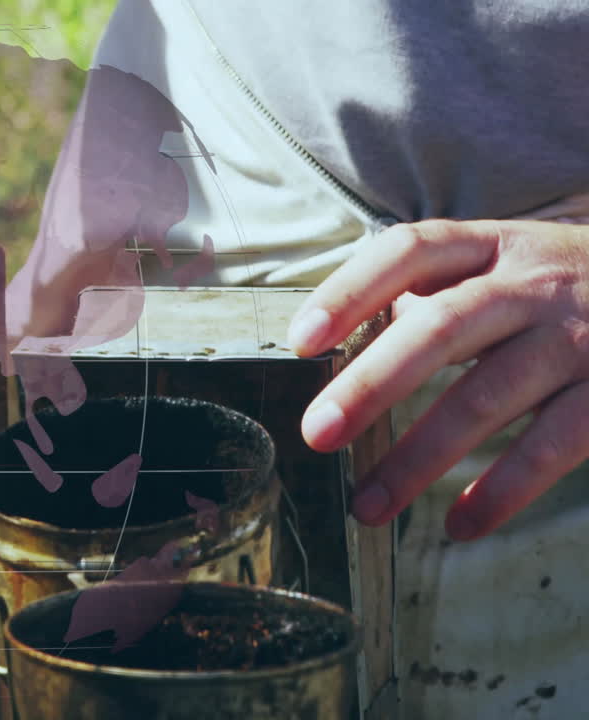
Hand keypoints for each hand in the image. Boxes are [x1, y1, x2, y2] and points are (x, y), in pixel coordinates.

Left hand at [288, 219, 588, 540]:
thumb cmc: (564, 290)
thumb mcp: (506, 266)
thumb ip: (432, 294)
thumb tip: (341, 347)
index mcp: (494, 246)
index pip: (411, 251)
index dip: (351, 291)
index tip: (301, 341)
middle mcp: (535, 285)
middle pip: (440, 328)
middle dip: (371, 385)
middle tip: (316, 434)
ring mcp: (577, 339)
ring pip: (487, 396)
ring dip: (418, 458)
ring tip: (368, 505)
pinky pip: (551, 445)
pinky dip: (502, 490)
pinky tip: (459, 525)